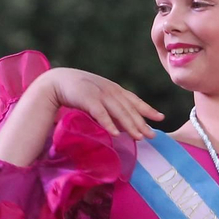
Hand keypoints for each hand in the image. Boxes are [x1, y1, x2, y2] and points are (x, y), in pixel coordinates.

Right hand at [41, 68, 163, 140]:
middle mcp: (110, 90)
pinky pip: (101, 114)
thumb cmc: (78, 91)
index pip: (134, 100)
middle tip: (152, 135)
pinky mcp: (88, 99)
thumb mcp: (98, 96)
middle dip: (141, 123)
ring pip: (119, 112)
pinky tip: (116, 134)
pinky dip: (109, 124)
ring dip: (130, 125)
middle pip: (129, 109)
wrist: (57, 81)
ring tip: (139, 137)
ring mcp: (100, 94)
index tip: (160, 118)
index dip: (148, 109)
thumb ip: (110, 107)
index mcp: (114, 89)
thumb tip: (123, 126)